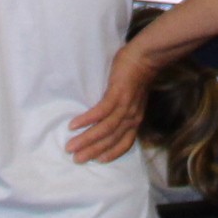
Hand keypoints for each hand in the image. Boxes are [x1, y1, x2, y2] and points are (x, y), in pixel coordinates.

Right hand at [67, 43, 159, 164]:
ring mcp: (125, 106)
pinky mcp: (117, 94)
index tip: (98, 160)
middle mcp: (131, 117)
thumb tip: (109, 117)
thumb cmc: (137, 75)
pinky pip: (101, 111)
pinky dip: (87, 119)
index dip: (112, 153)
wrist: (147, 56)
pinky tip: (74, 125)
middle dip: (92, 151)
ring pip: (104, 129)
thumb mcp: (134, 98)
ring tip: (71, 146)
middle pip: (111, 139)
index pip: (125, 143)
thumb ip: (124, 110)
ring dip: (86, 140)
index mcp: (135, 119)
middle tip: (76, 159)